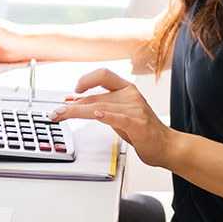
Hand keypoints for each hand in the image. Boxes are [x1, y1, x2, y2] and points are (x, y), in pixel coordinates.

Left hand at [48, 69, 177, 166]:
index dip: (86, 79)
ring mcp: (135, 108)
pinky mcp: (137, 123)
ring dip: (76, 112)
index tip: (74, 89)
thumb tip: (76, 103)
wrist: (166, 146)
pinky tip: (95, 115)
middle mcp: (130, 95)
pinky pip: (117, 117)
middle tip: (56, 112)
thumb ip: (102, 106)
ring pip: (99, 106)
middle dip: (71, 105)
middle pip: (95, 96)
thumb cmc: (143, 130)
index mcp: (127, 89)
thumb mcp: (120, 114)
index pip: (103, 75)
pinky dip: (104, 115)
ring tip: (62, 116)